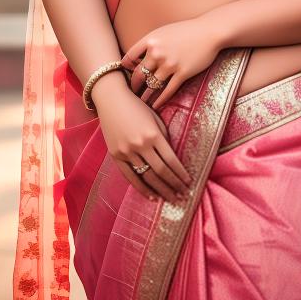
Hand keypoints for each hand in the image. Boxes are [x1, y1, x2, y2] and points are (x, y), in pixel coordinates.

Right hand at [92, 75, 192, 202]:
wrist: (111, 100)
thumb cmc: (137, 107)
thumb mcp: (155, 118)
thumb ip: (163, 138)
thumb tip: (173, 160)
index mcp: (153, 134)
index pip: (171, 160)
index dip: (181, 174)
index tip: (189, 183)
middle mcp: (140, 145)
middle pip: (161, 172)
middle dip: (174, 186)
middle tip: (184, 196)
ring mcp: (126, 152)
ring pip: (147, 177)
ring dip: (161, 190)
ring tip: (172, 199)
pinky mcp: (116, 156)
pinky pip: (130, 177)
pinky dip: (142, 189)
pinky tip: (153, 196)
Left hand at [121, 16, 222, 110]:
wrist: (209, 32)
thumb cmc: (187, 30)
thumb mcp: (164, 31)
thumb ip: (151, 43)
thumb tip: (139, 57)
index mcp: (150, 40)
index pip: (129, 58)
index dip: (125, 68)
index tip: (126, 74)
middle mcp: (157, 53)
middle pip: (138, 74)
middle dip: (134, 85)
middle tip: (131, 92)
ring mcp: (170, 64)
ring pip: (152, 85)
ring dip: (145, 96)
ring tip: (141, 103)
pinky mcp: (182, 73)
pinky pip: (167, 90)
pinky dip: (160, 100)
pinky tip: (155, 105)